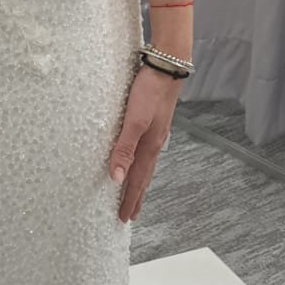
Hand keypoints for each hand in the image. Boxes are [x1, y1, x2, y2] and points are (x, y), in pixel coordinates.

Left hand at [107, 62, 181, 222]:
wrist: (167, 66)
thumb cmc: (149, 91)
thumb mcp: (133, 120)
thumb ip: (124, 148)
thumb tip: (116, 177)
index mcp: (149, 146)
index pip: (137, 180)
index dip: (129, 199)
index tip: (124, 218)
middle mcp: (154, 142)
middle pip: (144, 176)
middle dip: (136, 196)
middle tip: (130, 215)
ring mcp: (156, 132)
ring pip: (146, 164)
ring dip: (139, 181)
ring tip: (134, 193)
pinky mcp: (154, 121)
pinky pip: (146, 151)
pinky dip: (141, 163)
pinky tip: (139, 159)